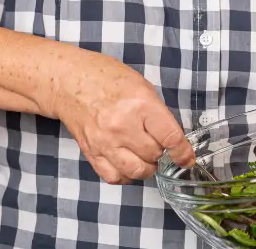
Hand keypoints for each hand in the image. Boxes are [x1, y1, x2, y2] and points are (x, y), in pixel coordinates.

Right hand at [49, 52, 195, 184]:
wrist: (69, 81)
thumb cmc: (107, 78)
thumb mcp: (142, 86)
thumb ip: (158, 114)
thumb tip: (173, 139)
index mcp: (140, 105)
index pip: (170, 137)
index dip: (182, 152)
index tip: (186, 158)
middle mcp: (122, 126)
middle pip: (154, 155)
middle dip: (160, 151)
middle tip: (155, 142)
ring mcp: (104, 142)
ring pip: (136, 171)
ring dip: (145, 167)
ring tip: (144, 156)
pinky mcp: (91, 152)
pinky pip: (113, 177)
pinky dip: (125, 175)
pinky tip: (127, 163)